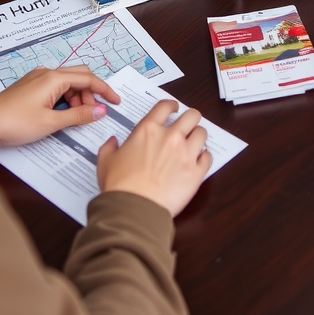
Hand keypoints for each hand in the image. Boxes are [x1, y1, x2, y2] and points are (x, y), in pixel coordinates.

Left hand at [0, 66, 119, 152]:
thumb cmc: (13, 123)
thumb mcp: (51, 123)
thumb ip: (79, 116)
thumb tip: (100, 111)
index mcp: (54, 77)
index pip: (88, 78)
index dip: (105, 90)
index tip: (116, 101)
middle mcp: (46, 73)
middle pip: (79, 77)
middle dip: (90, 94)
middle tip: (95, 113)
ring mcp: (37, 79)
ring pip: (67, 83)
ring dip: (76, 99)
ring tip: (75, 119)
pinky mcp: (30, 87)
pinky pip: (55, 88)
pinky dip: (64, 100)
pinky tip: (62, 115)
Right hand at [97, 102, 211, 217]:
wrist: (134, 209)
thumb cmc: (119, 185)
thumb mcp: (105, 162)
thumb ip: (109, 147)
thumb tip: (112, 141)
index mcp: (148, 131)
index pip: (165, 106)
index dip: (171, 105)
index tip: (174, 108)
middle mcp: (170, 137)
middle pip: (192, 115)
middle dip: (191, 118)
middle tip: (187, 126)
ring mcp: (186, 153)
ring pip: (202, 134)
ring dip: (198, 137)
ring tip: (193, 144)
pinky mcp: (196, 172)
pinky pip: (207, 157)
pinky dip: (204, 158)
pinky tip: (198, 161)